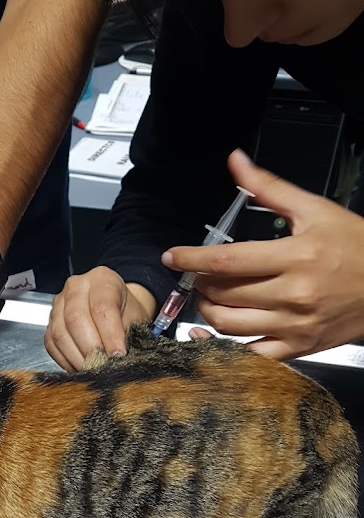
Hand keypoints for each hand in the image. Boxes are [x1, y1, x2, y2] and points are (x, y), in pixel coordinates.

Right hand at [45, 267, 155, 370]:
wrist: (117, 310)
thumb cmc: (126, 313)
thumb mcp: (135, 318)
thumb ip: (127, 336)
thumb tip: (118, 359)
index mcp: (101, 279)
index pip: (102, 306)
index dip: (110, 334)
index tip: (118, 355)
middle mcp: (76, 287)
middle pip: (75, 318)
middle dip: (90, 348)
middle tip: (103, 366)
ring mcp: (59, 304)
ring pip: (60, 332)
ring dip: (76, 357)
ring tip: (93, 371)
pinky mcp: (49, 322)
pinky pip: (51, 344)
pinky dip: (65, 360)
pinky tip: (79, 369)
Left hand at [162, 150, 363, 359]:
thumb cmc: (357, 247)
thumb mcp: (315, 210)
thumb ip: (270, 188)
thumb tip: (236, 163)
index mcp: (295, 257)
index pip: (228, 260)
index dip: (193, 259)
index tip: (172, 257)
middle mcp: (293, 294)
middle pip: (224, 293)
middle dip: (201, 283)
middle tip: (200, 274)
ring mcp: (295, 326)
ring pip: (229, 325)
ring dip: (208, 310)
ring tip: (210, 297)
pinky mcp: (298, 348)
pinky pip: (249, 354)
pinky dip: (223, 346)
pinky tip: (213, 332)